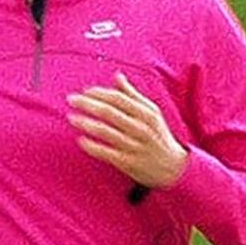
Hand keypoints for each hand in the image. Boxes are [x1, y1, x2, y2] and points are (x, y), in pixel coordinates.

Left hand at [67, 72, 187, 190]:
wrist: (174, 168)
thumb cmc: (158, 137)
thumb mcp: (151, 113)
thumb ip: (133, 95)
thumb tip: (117, 76)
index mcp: (146, 113)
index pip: (118, 98)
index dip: (99, 93)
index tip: (84, 91)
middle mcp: (141, 128)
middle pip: (109, 112)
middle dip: (87, 104)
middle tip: (71, 100)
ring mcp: (135, 146)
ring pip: (106, 132)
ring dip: (86, 123)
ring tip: (71, 118)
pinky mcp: (129, 163)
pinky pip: (107, 153)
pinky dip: (93, 146)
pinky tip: (81, 141)